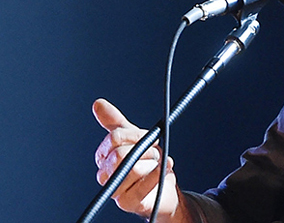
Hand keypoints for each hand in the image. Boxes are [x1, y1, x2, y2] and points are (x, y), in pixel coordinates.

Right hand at [93, 98, 189, 221]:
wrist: (163, 188)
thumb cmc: (147, 162)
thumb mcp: (134, 138)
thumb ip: (115, 122)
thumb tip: (98, 104)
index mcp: (104, 156)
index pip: (114, 138)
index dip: (135, 135)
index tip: (147, 136)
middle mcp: (105, 173)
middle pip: (121, 154)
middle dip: (145, 150)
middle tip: (154, 153)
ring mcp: (114, 190)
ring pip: (132, 169)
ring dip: (152, 163)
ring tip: (156, 165)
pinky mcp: (126, 203)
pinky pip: (141, 186)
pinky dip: (156, 175)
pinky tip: (162, 170)